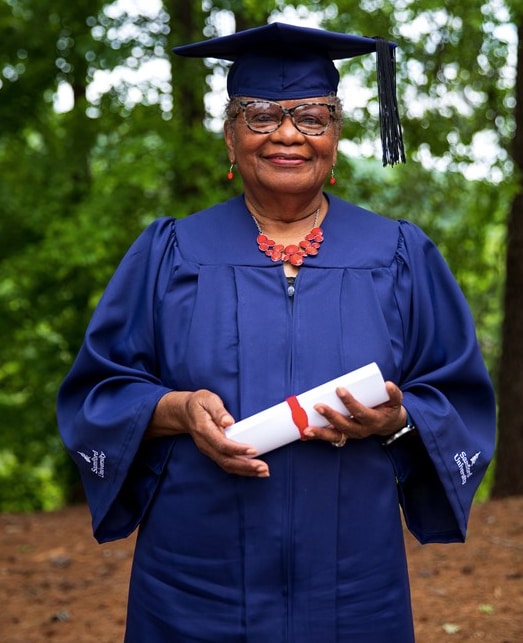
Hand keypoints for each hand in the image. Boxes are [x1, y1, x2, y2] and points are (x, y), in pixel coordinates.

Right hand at [146, 390, 269, 477]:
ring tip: (263, 472)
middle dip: (246, 466)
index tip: (253, 450)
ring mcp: (209, 450)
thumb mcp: (207, 400)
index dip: (237, 449)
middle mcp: (205, 444)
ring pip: (227, 465)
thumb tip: (229, 422)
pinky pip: (227, 464)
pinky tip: (254, 470)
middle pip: (226, 460)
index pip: (221, 444)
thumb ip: (218, 411)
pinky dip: (241, 470)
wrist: (184, 413)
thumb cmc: (198, 404)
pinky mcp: (213, 453)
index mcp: (204, 430)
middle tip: (263, 468)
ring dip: (246, 471)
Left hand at [302, 381, 406, 444]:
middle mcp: (361, 430)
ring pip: (335, 436)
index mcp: (373, 421)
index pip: (360, 412)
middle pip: (344, 425)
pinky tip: (305, 434)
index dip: (350, 402)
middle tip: (318, 406)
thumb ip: (394, 394)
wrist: (390, 425)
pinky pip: (330, 438)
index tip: (339, 389)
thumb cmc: (388, 409)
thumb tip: (387, 384)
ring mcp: (352, 435)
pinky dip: (317, 437)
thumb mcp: (396, 402)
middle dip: (330, 416)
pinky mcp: (344, 436)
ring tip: (306, 429)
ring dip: (320, 433)